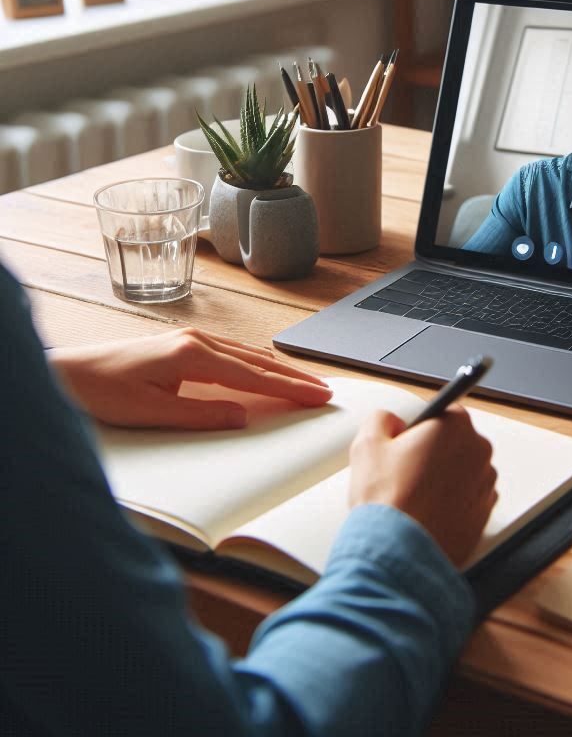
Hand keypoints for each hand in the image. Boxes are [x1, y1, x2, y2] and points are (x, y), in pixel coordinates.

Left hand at [48, 328, 331, 429]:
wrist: (63, 372)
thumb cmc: (99, 391)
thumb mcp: (151, 413)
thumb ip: (200, 415)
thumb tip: (243, 416)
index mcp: (191, 354)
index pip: (253, 375)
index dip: (289, 388)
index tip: (318, 395)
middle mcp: (195, 339)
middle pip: (257, 361)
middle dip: (293, 377)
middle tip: (324, 390)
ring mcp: (189, 338)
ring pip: (246, 354)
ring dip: (276, 369)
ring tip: (304, 382)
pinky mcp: (181, 344)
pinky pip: (230, 353)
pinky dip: (254, 363)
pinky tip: (262, 370)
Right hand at [348, 407, 497, 567]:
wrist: (399, 551)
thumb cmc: (388, 500)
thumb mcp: (368, 444)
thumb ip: (382, 418)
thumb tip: (391, 421)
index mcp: (456, 426)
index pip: (445, 412)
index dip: (423, 428)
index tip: (409, 442)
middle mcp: (479, 451)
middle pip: (456, 442)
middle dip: (435, 453)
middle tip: (406, 472)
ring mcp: (486, 484)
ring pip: (464, 472)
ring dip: (445, 479)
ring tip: (415, 496)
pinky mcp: (485, 514)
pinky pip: (469, 500)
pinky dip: (454, 503)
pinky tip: (429, 512)